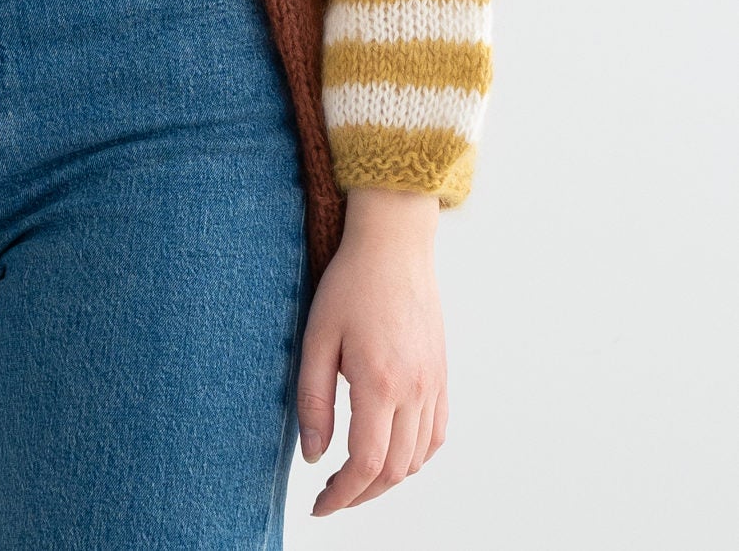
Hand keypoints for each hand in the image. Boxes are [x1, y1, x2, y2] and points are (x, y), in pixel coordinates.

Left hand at [296, 188, 446, 514]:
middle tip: (330, 498)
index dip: (341, 495)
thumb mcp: (316, 337)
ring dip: (386, 480)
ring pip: (417, 459)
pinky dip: (413, 457)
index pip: (365, 464)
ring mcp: (434, 385)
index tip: (319, 506)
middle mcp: (414, 391)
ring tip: (353, 479)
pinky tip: (388, 452)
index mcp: (379, 383)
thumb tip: (312, 455)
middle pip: (393, 470)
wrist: (395, 248)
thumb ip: (313, 400)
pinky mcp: (441, 376)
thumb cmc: (350, 285)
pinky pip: (435, 436)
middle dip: (361, 495)